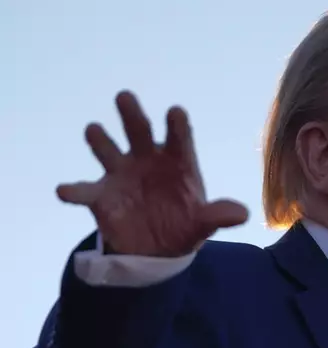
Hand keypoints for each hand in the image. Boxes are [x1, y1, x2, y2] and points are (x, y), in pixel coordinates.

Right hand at [56, 91, 247, 256]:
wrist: (156, 250)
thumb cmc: (183, 225)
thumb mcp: (203, 223)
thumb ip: (217, 216)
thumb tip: (242, 214)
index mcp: (177, 161)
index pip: (179, 138)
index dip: (177, 125)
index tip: (175, 112)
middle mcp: (147, 160)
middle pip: (140, 132)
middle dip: (132, 115)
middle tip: (125, 96)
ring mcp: (122, 174)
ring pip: (108, 150)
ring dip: (100, 140)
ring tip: (93, 129)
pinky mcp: (101, 195)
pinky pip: (84, 191)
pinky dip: (74, 190)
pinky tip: (64, 190)